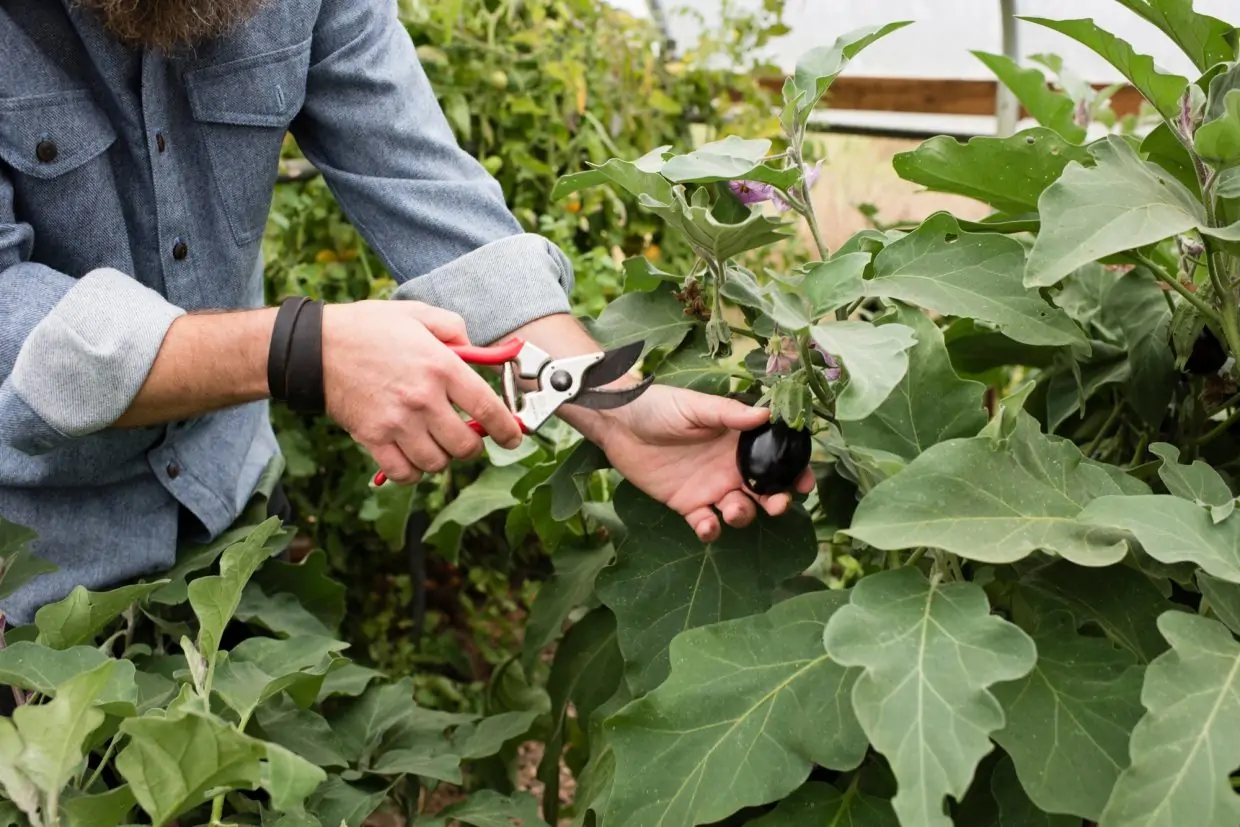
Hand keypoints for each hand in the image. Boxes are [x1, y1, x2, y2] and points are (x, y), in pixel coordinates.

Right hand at [321, 300, 522, 483]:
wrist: (315, 347)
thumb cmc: (368, 329)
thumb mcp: (417, 314)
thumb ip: (454, 329)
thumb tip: (476, 350)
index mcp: (441, 367)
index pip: (488, 409)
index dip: (507, 430)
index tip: (513, 437)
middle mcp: (423, 398)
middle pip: (465, 445)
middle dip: (472, 446)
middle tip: (467, 438)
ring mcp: (397, 422)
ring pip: (437, 463)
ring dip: (442, 459)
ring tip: (437, 444)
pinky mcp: (373, 439)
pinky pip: (405, 473)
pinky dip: (413, 471)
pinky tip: (412, 456)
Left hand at [586, 384, 815, 541]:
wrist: (619, 424)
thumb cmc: (659, 406)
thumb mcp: (695, 406)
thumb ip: (729, 413)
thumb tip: (767, 414)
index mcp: (738, 439)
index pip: (775, 457)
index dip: (794, 470)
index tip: (804, 481)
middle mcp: (730, 466)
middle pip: (765, 490)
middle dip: (777, 500)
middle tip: (778, 504)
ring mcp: (710, 487)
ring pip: (741, 510)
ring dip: (744, 515)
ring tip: (733, 508)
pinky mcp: (687, 504)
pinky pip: (707, 524)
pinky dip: (711, 529)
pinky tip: (706, 523)